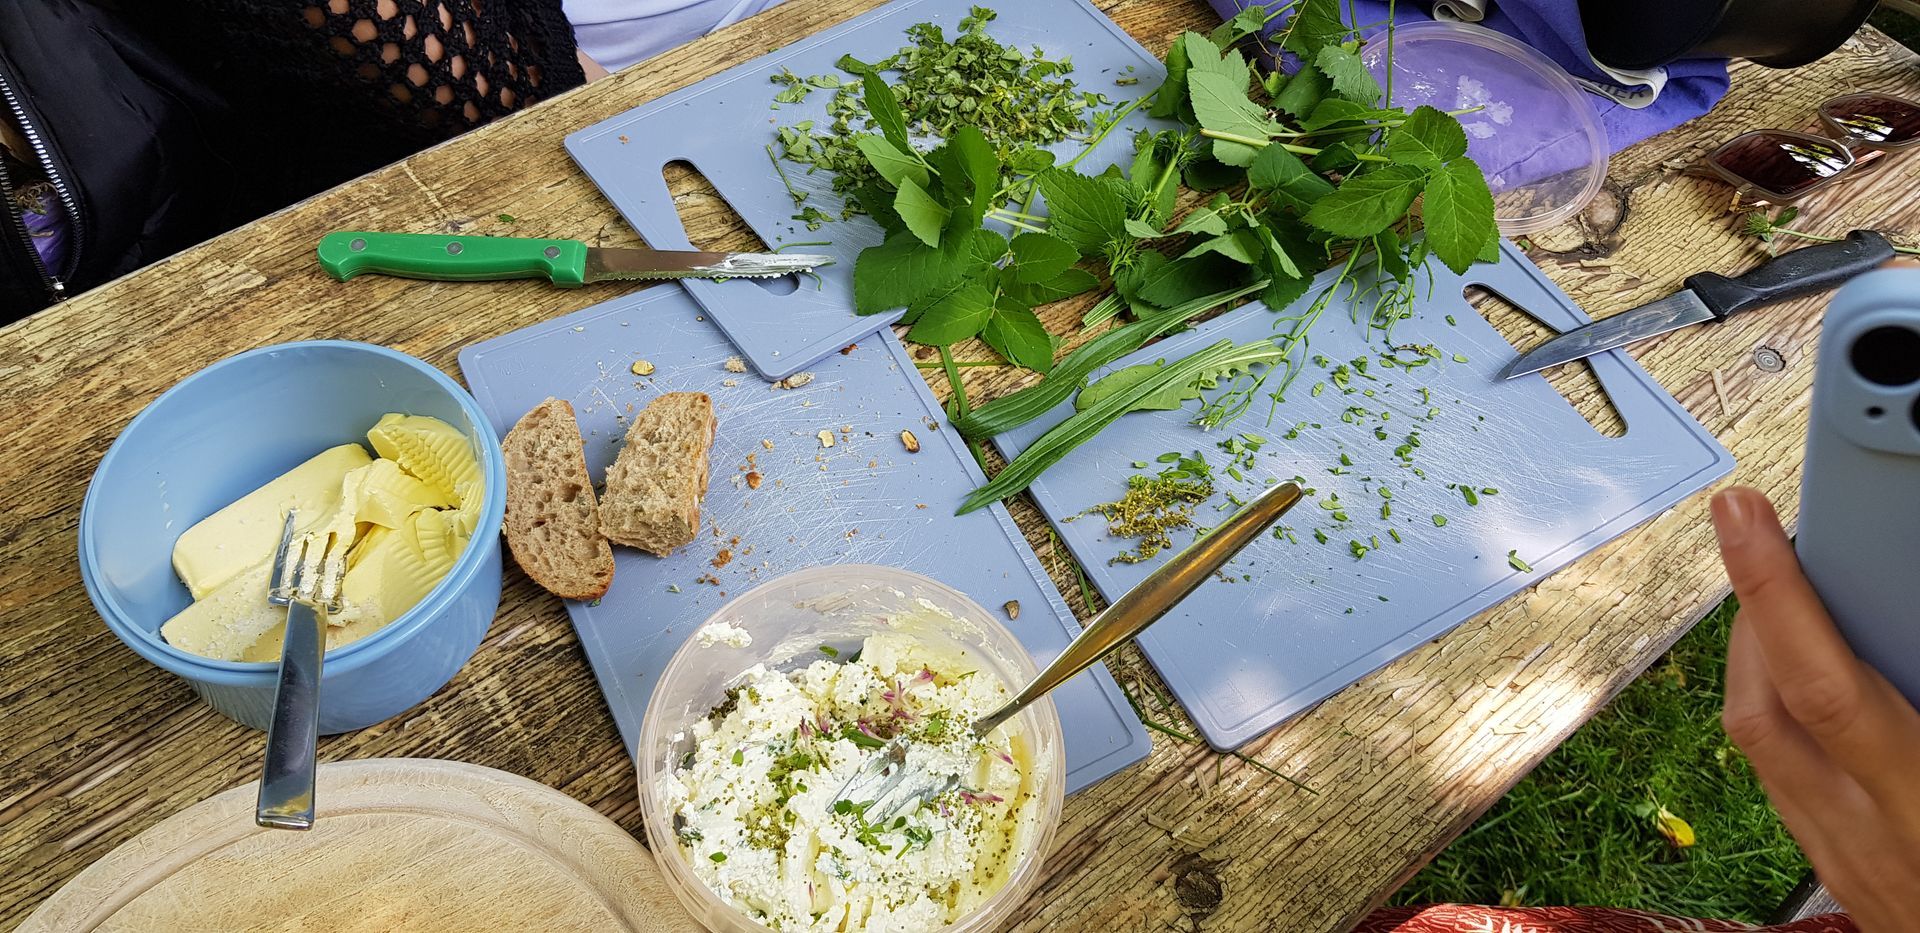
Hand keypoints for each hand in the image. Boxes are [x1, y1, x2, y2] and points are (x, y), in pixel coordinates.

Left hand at [1711, 487, 1919, 929]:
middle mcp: (1866, 830)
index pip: (1823, 687)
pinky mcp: (1830, 863)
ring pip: (1754, 738)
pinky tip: (1802, 677)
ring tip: (1783, 599)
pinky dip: (1774, 708)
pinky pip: (1774, 771)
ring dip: (1757, 657)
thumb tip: (1901, 621)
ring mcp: (1840, 851)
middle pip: (1761, 708)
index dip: (1774, 593)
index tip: (1741, 516)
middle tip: (1760, 539)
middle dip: (1752, 612)